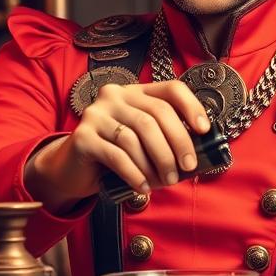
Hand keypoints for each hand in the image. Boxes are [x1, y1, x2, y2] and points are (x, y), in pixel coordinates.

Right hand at [25, 80, 209, 213]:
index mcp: (135, 92)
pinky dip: (135, 173)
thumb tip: (196, 154)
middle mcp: (114, 97)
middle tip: (186, 169)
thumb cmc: (114, 155)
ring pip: (136, 136)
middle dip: (177, 144)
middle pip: (156, 114)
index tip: (204, 130)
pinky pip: (116, 155)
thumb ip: (163, 138)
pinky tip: (143, 187)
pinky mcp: (82, 137)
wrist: (71, 169)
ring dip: (156, 163)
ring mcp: (96, 114)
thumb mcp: (141, 141)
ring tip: (164, 182)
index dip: (192, 107)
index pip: (170, 89)